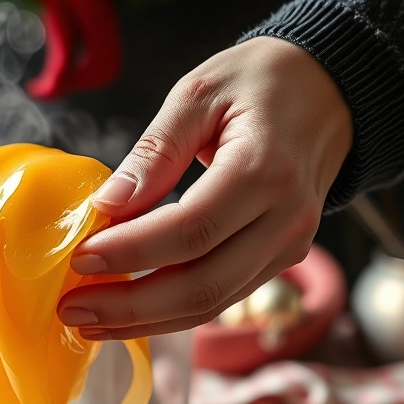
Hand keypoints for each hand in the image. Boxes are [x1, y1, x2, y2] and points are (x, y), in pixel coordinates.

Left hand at [58, 37, 352, 338]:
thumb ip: (155, 151)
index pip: (190, 231)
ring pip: (211, 304)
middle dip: (130, 306)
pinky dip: (170, 311)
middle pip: (202, 284)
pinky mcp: (280, 259)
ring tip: (89, 318)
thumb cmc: (261, 83)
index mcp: (266, 171)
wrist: (331, 91)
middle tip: (72, 309)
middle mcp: (286, 219)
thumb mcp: (199, 92)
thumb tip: (108, 204)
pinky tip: (127, 310)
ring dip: (145, 320)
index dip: (131, 253)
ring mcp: (289, 246)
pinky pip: (221, 297)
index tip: (80, 258)